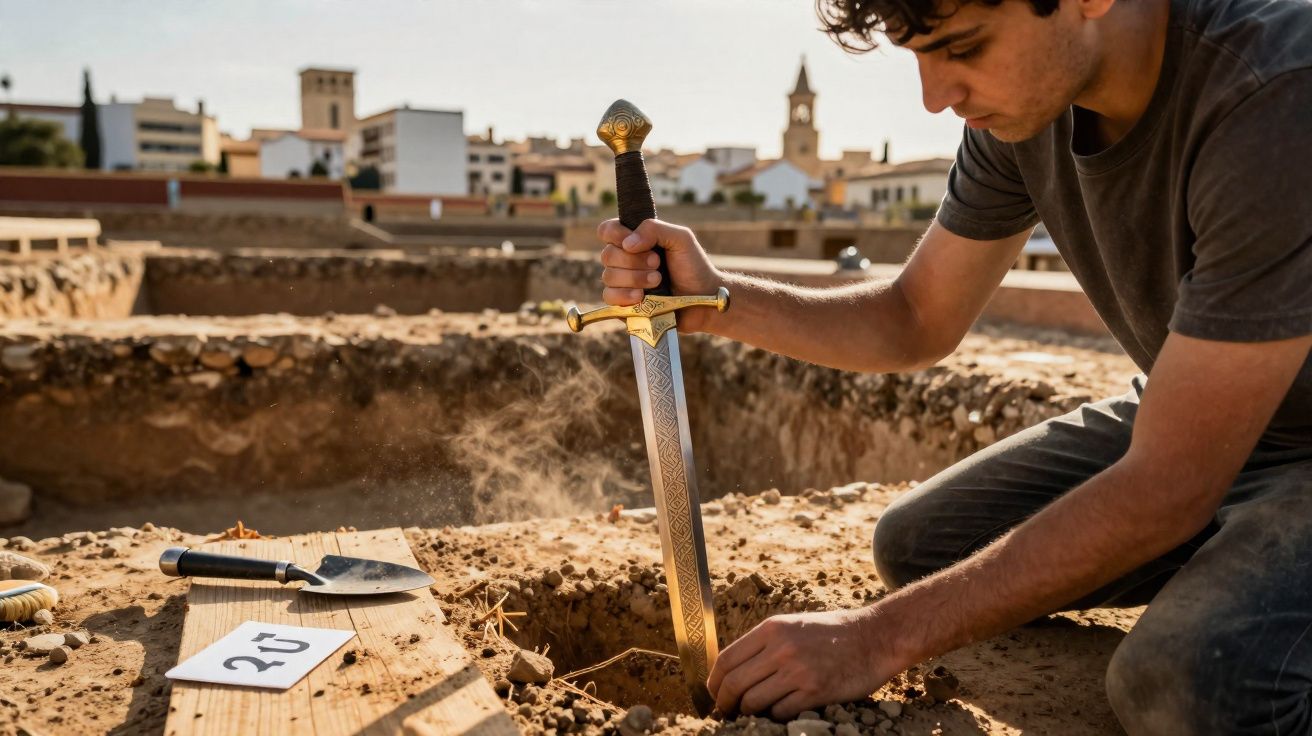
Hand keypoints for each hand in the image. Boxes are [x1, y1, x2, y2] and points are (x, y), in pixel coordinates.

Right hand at [595, 218, 723, 332]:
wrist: (703, 298)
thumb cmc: (693, 266)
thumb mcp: (680, 238)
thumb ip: (654, 229)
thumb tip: (627, 244)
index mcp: (635, 240)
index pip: (607, 230)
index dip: (616, 234)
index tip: (635, 243)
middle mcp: (625, 260)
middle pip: (607, 255)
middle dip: (634, 260)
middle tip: (657, 263)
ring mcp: (623, 283)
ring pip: (608, 277)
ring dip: (635, 278)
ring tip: (657, 281)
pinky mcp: (624, 305)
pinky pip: (609, 297)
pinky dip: (625, 295)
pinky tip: (642, 297)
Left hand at [706, 608, 896, 718]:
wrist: (875, 637)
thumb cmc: (832, 633)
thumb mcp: (793, 625)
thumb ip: (764, 644)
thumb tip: (730, 670)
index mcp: (772, 629)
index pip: (726, 660)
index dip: (714, 682)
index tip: (715, 693)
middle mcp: (782, 648)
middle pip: (734, 684)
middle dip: (725, 703)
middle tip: (726, 711)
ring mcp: (798, 671)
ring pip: (754, 702)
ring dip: (748, 713)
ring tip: (751, 714)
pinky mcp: (816, 692)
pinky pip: (780, 712)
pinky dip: (775, 716)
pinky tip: (780, 711)